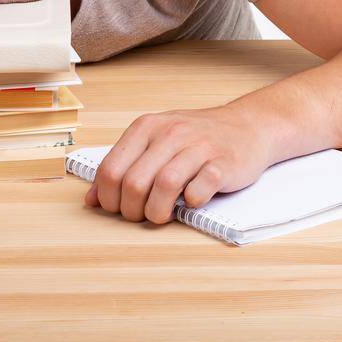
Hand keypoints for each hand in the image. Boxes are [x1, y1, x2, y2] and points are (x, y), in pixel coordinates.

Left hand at [83, 104, 278, 222]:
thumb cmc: (198, 138)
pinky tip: (191, 201)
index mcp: (147, 127)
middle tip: (141, 215)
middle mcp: (171, 132)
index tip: (118, 208)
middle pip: (133, 182)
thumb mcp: (156, 142)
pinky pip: (198, 191)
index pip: (110, 169)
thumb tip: (92, 200)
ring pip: (163, 186)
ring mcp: (199, 147)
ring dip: (157, 212)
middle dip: (131, 210)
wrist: (249, 126)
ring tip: (161, 215)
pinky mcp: (223, 163)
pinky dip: (190, 204)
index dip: (108, 198)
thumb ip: (124, 166)